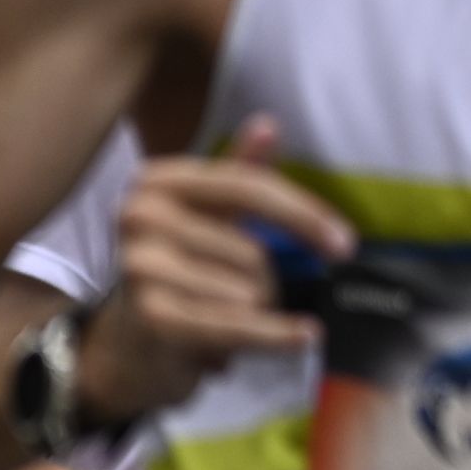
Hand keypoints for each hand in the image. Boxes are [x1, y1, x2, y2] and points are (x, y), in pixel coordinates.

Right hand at [80, 120, 349, 421]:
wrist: (126, 346)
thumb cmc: (176, 273)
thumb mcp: (208, 218)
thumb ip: (240, 174)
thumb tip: (267, 123)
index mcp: (158, 181)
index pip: (247, 187)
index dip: (302, 214)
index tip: (345, 244)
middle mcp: (138, 215)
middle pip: (251, 248)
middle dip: (270, 280)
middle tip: (250, 300)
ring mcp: (139, 266)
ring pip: (247, 288)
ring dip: (258, 310)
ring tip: (229, 319)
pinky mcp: (151, 315)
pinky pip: (236, 323)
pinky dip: (274, 335)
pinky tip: (304, 336)